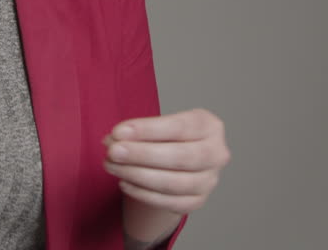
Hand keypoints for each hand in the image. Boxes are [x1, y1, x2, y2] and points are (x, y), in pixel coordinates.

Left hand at [102, 108, 229, 215]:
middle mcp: (216, 154)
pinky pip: (169, 202)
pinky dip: (143, 194)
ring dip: (137, 175)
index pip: (179, 127)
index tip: (119, 131)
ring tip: (112, 166)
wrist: (178, 160)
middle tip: (113, 151)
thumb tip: (113, 139)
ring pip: (174, 183)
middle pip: (180, 157)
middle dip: (142, 154)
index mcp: (209, 126)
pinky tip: (124, 182)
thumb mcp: (159, 125)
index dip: (148, 130)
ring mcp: (209, 180)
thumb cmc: (167, 136)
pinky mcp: (197, 201)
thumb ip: (139, 131)